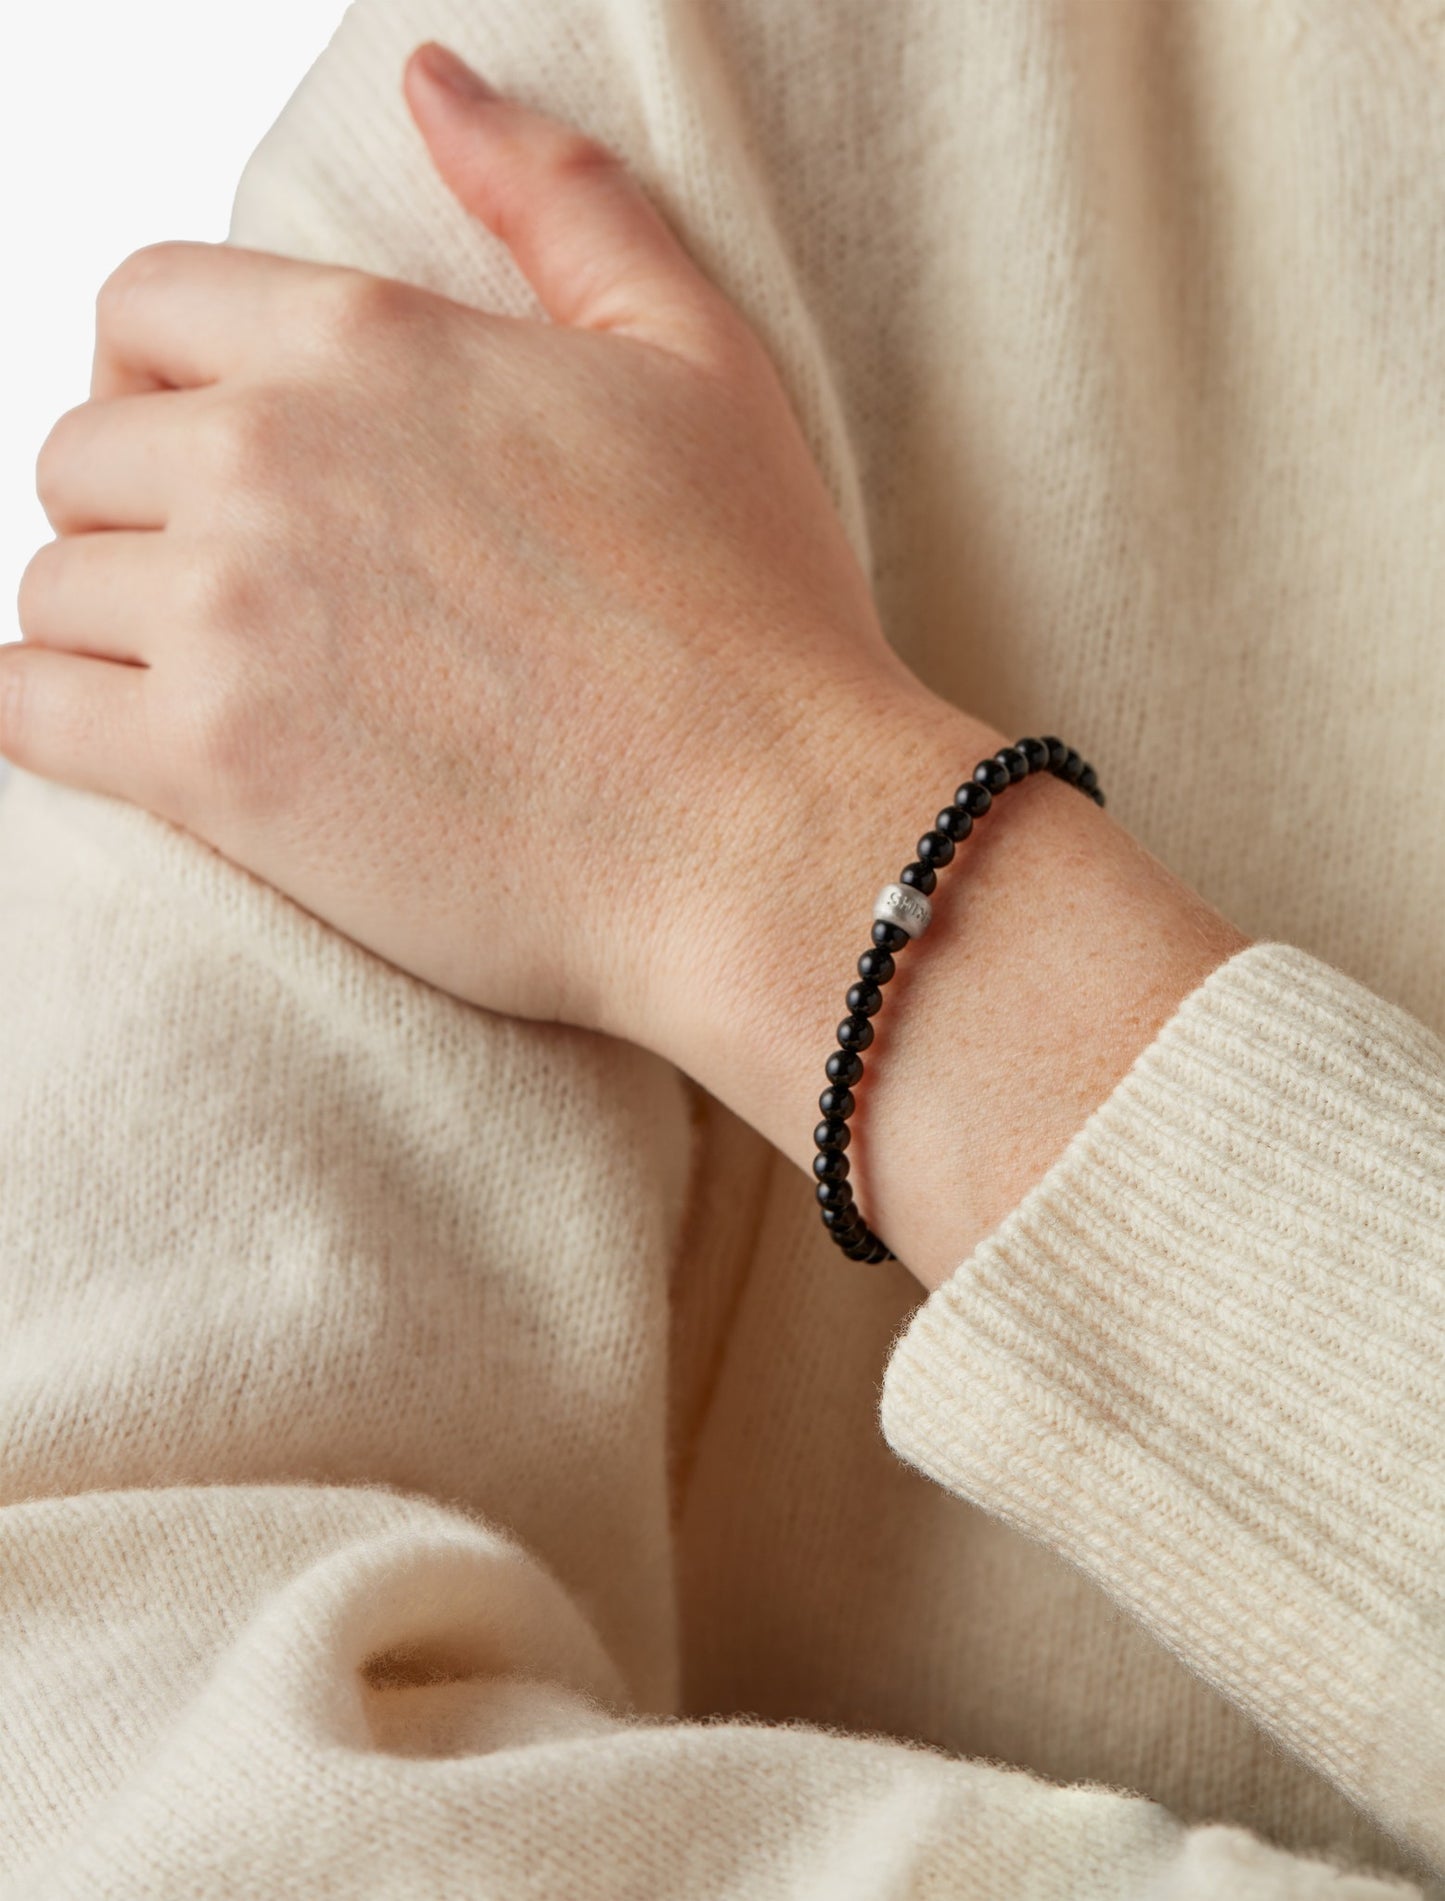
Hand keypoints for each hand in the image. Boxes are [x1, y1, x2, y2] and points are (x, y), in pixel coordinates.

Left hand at [5, 42, 917, 1041]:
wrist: (768, 830)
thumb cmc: (754, 613)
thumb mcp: (694, 357)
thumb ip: (559, 200)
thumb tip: (434, 79)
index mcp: (369, 342)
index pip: (144, 305)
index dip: (157, 376)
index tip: (203, 450)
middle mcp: (270, 455)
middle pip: (81, 453)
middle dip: (136, 513)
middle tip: (226, 588)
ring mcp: (229, 613)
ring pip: (50, 588)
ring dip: (107, 629)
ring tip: (203, 680)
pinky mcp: (214, 769)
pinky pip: (25, 712)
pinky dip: (56, 720)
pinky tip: (140, 744)